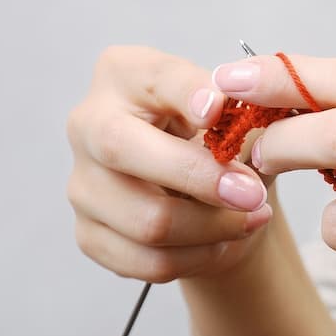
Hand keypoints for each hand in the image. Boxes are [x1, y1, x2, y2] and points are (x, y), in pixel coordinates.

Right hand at [66, 46, 272, 282]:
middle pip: (123, 150)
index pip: (150, 77)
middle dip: (199, 178)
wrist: (212, 196)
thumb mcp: (236, 114)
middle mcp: (89, 124)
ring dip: (213, 227)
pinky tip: (222, 242)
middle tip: (252, 194)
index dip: (184, 92)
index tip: (218, 110)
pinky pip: (149, 261)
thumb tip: (228, 108)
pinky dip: (198, 257)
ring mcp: (83, 184)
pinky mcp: (90, 235)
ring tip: (251, 218)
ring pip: (147, 221)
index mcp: (124, 74)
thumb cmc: (221, 142)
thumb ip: (237, 107)